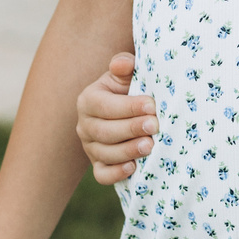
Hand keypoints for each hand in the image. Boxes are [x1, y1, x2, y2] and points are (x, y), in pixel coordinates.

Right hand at [76, 52, 155, 183]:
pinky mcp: (98, 165)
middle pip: (104, 131)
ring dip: (128, 151)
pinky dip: (116, 174)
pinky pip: (102, 175)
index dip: (128, 107)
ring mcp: (90, 147)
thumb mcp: (125, 74)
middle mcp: (84, 125)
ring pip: (104, 153)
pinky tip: (133, 168)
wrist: (129, 110)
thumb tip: (123, 64)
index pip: (104, 106)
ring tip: (150, 146)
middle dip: (131, 129)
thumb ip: (124, 65)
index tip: (151, 105)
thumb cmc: (129, 89)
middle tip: (154, 126)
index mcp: (88, 100)